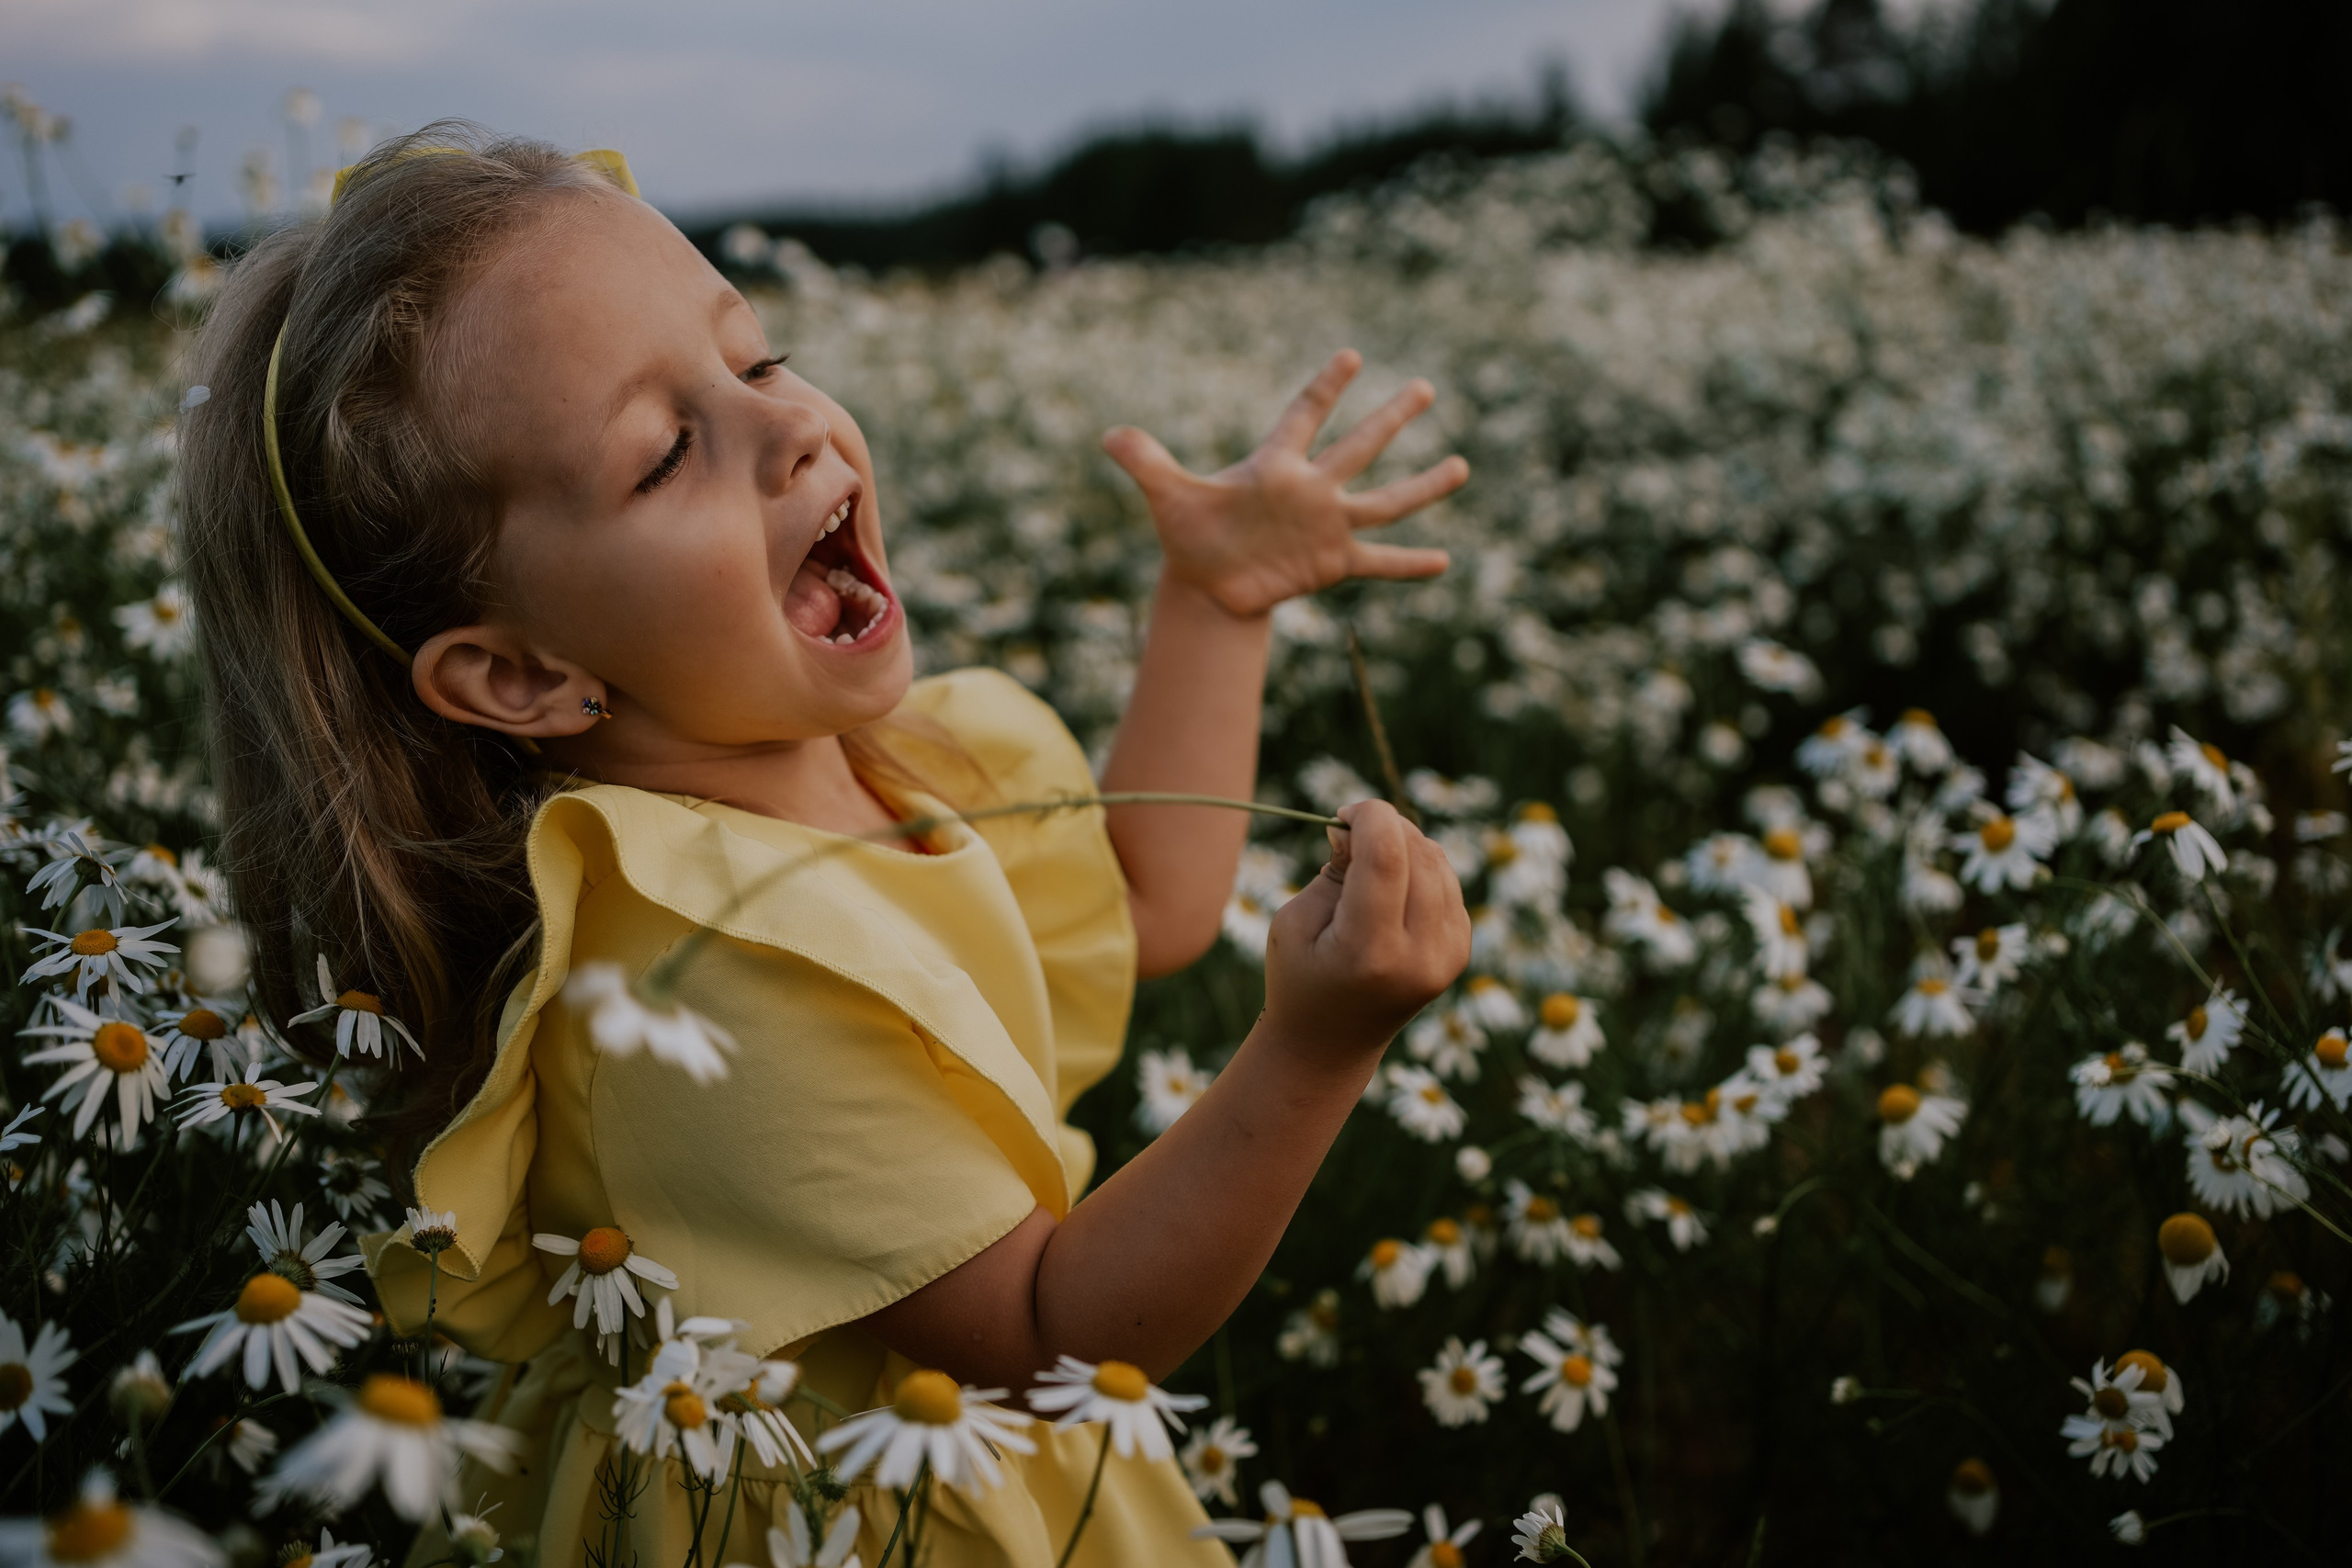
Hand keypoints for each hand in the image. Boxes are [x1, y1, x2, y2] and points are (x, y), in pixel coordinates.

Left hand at [1103, 350, 1469, 618]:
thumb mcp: (1167, 498)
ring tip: (1462, 466)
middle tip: (1424, 387)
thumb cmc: (1189, 536)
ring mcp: (1327, 525)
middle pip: (1359, 447)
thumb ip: (1146, 463)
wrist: (1207, 585)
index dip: (1325, 388)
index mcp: (1276, 466)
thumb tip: (1108, 434)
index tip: (1351, 356)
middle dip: (1390, 418)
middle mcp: (1311, 489)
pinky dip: (1409, 564)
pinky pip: (1380, 562)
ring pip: (1384, 501)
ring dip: (1422, 487)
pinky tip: (1444, 562)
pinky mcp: (1333, 563)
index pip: (1304, 416)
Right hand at [1261, 800, 1470, 1062]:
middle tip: (1346, 839)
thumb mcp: (1295, 920)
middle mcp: (1421, 955)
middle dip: (1383, 827)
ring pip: (1437, 860)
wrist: (1330, 1045)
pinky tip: (1389, 889)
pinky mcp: (1460, 950)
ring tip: (1364, 869)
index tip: (1342, 814)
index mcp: (1371, 951)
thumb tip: (1360, 826)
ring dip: (1402, 845)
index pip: (1388, 856)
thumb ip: (1334, 869)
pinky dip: (1418, 868)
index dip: (1370, 816)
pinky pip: (1447, 880)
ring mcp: (1448, 955)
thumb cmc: (1300, 978)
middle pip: (1418, 852)